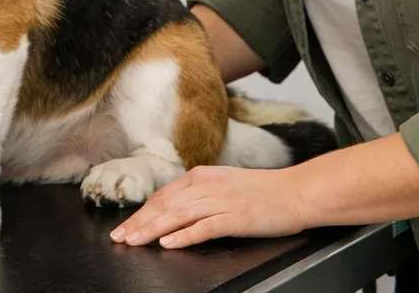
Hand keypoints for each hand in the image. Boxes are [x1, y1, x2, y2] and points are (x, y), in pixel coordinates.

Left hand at [109, 166, 307, 248]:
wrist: (297, 191)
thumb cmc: (263, 192)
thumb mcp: (224, 185)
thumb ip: (199, 194)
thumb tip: (173, 209)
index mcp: (202, 176)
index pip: (163, 195)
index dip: (141, 212)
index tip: (124, 226)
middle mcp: (207, 185)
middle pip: (165, 205)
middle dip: (139, 222)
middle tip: (120, 237)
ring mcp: (221, 200)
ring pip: (178, 214)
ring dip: (153, 229)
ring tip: (135, 240)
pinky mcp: (236, 217)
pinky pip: (205, 227)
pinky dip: (185, 235)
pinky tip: (169, 242)